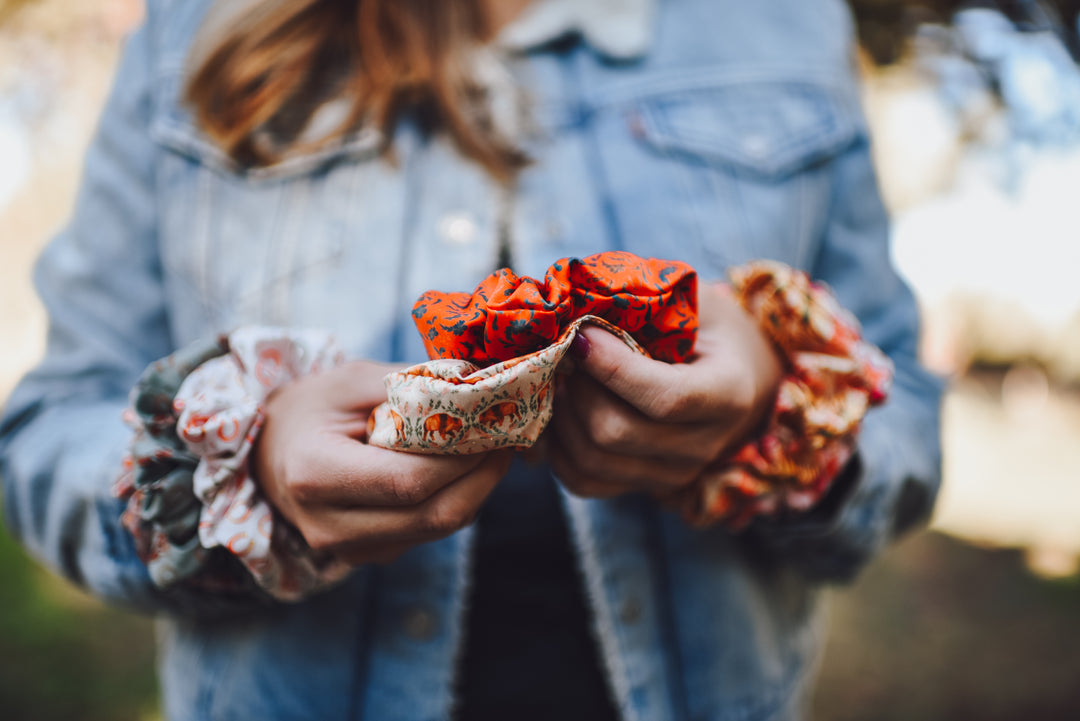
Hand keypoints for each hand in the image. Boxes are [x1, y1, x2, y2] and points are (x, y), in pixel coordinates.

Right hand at [253, 360, 513, 564]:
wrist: (267, 451)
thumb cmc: (310, 408)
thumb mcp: (352, 380)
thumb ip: (413, 382)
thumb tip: (480, 380)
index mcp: (315, 475)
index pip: (409, 482)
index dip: (462, 459)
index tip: (495, 426)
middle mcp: (329, 526)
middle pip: (433, 516)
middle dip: (482, 477)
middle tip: (508, 437)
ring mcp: (348, 550)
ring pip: (437, 529)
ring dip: (476, 491)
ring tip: (492, 448)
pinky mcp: (368, 556)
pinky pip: (426, 533)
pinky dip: (455, 501)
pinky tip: (464, 469)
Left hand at [546, 283, 781, 498]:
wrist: (736, 373)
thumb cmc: (706, 326)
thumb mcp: (689, 300)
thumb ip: (643, 299)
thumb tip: (572, 302)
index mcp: (729, 393)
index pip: (665, 398)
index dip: (613, 368)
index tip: (582, 334)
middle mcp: (705, 445)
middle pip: (617, 433)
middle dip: (579, 389)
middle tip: (567, 354)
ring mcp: (674, 474)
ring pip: (592, 460)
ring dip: (563, 416)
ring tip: (562, 379)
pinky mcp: (644, 487)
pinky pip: (584, 481)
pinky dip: (558, 448)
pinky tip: (560, 410)